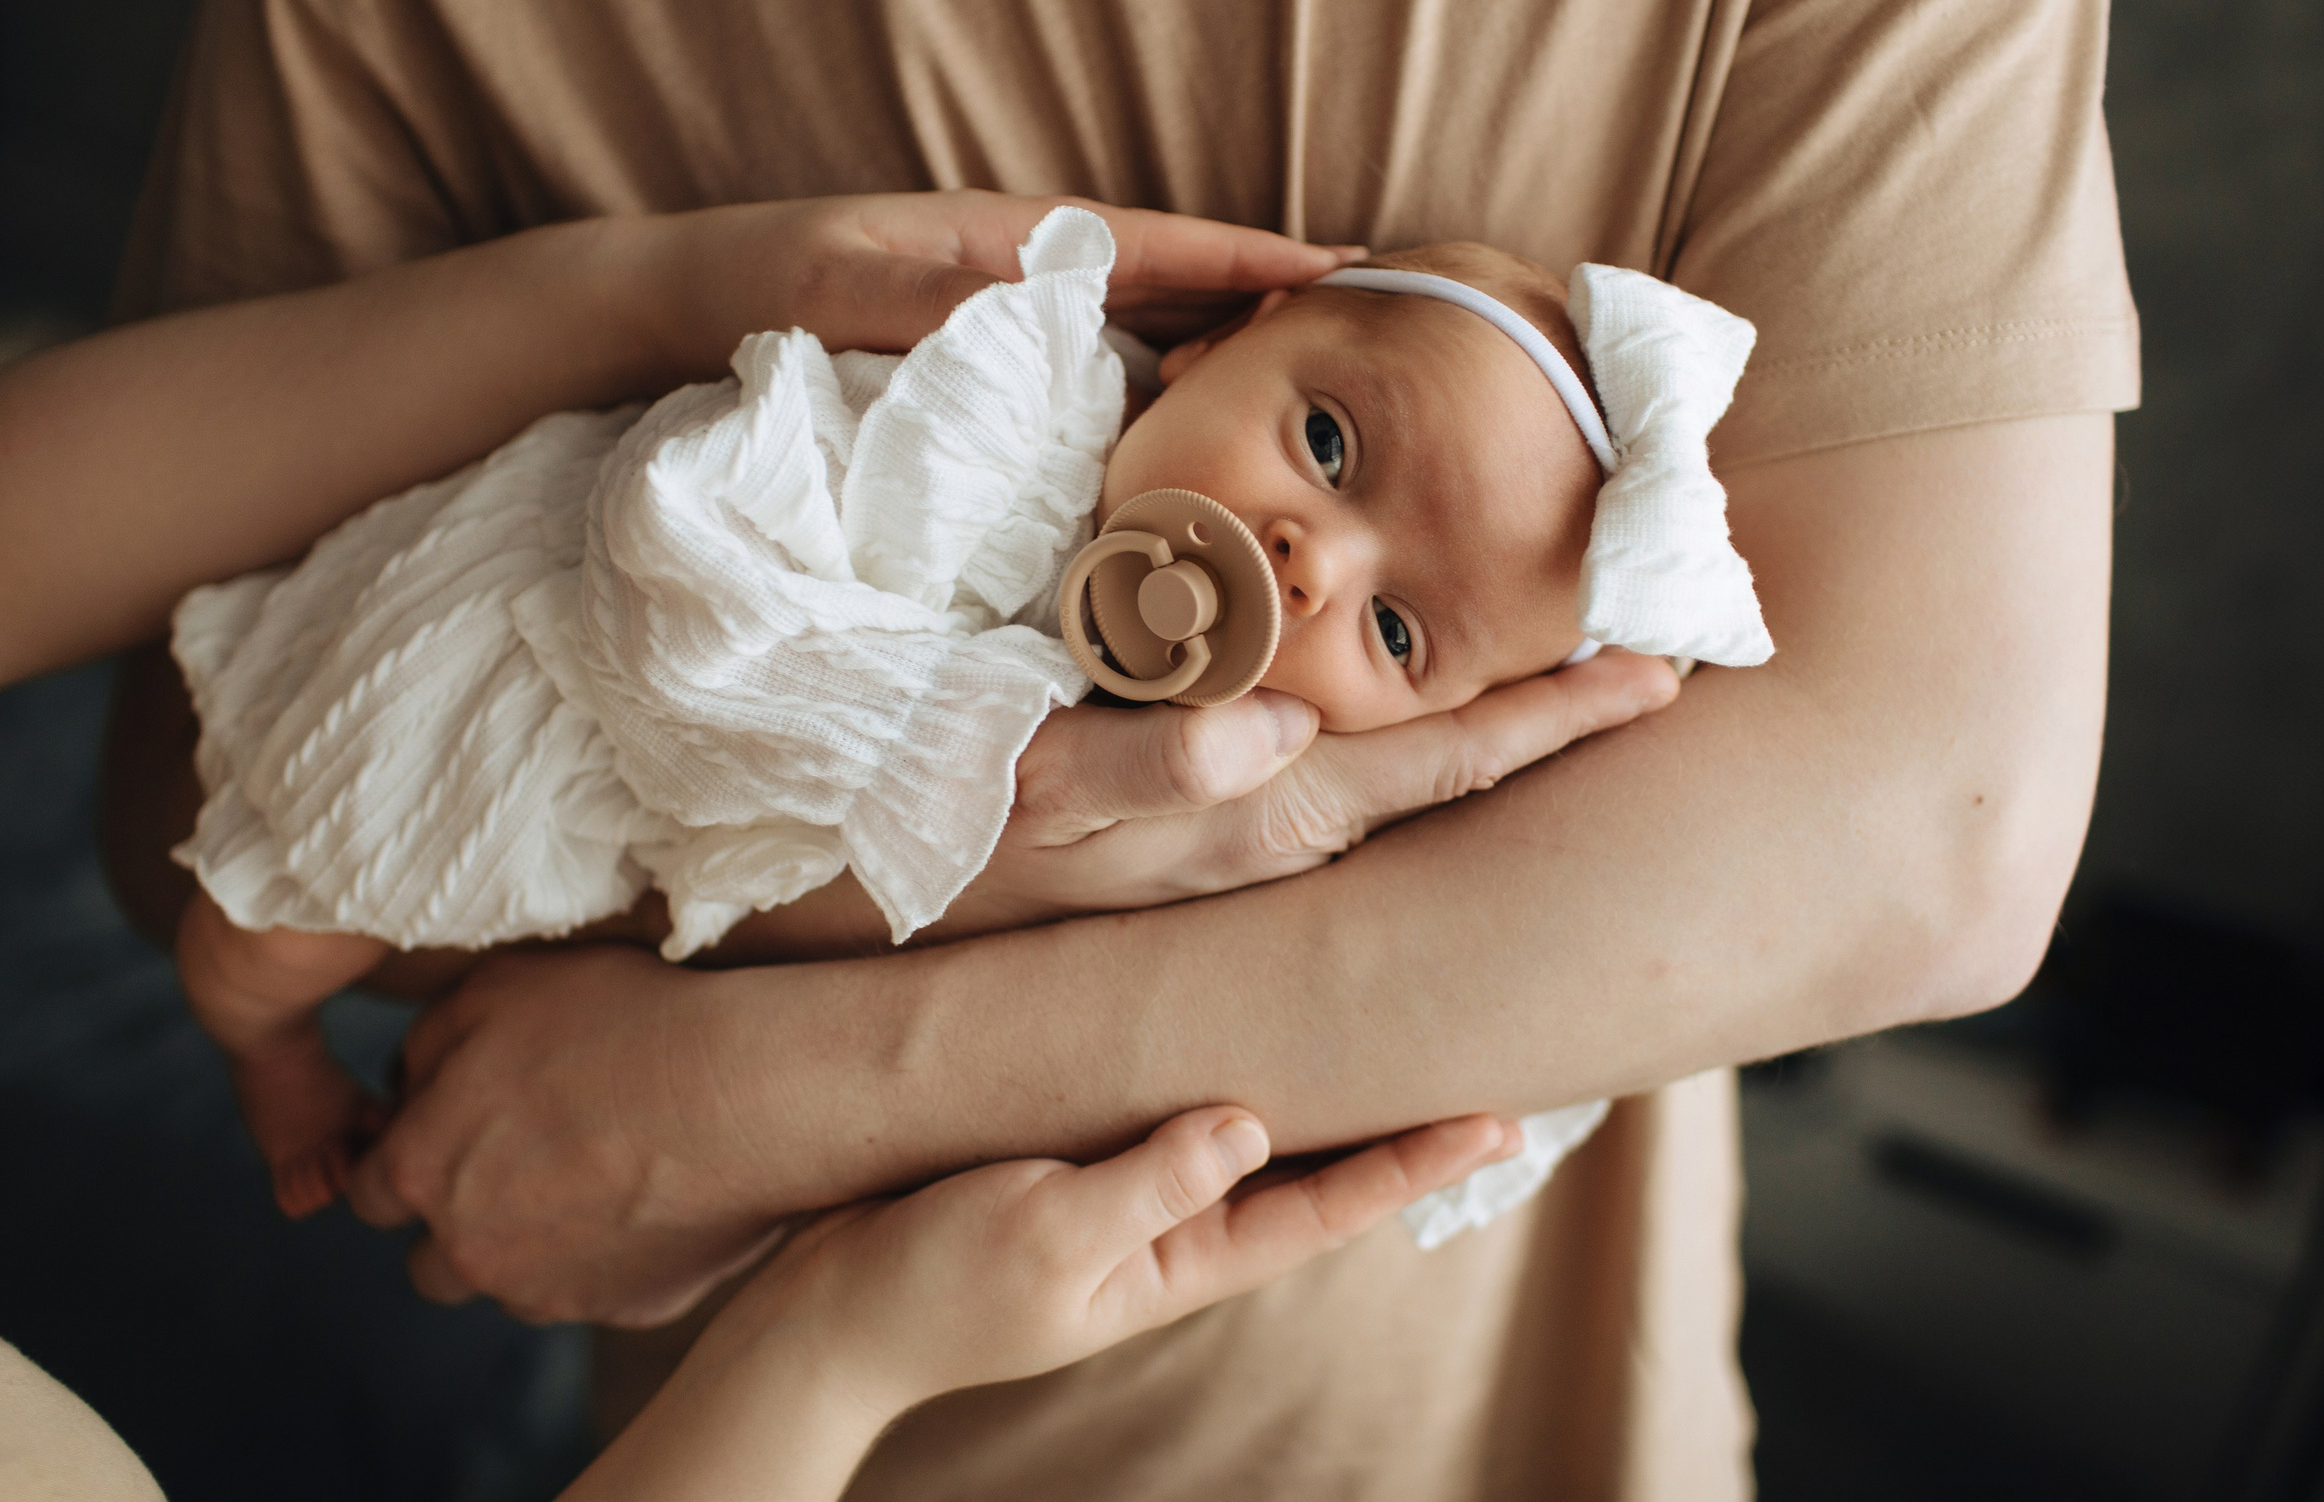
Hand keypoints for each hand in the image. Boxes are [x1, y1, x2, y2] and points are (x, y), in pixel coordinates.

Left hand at [348, 944, 792, 1325]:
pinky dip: (610, 1257)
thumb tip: (406, 1080)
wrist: (742, 1093)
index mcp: (421, 1169)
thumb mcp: (497, 988)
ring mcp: (549, 1292)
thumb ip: (426, 1040)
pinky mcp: (624, 1311)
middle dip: (458, 1221)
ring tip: (592, 1176)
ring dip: (530, 1247)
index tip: (447, 1131)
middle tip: (520, 1161)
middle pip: (431, 1263)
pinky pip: (597, 1293)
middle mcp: (470, 1249)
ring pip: (511, 1285)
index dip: (406, 1155)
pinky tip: (651, 1194)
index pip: (371, 1188)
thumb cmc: (619, 1025)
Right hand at [559, 1109, 1512, 1501]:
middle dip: (1391, 1115)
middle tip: (1477, 1045)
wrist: (824, 1313)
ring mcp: (1126, 1189)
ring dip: (1321, 1082)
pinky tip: (1242, 1010)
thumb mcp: (1044, 1233)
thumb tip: (1251, 1122)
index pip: (1327, 1208)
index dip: (1415, 1161)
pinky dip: (1223, 1058)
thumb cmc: (929, 1285)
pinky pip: (1172, 1101)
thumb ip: (1148, 1179)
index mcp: (1181, 1260)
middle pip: (1309, 1167)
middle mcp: (1172, 1224)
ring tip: (1389, 1015)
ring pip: (1251, 1127)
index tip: (1499, 1115)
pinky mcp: (1074, 1152)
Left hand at [640, 191, 1361, 368]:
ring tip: (1309, 425)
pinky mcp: (977, 408)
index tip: (1350, 273)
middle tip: (1368, 360)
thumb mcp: (833, 290)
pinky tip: (1183, 480)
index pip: (1157, 249)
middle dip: (1265, 322)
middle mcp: (1020, 296)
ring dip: (1218, 382)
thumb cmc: (750, 290)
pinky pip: (1085, 416)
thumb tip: (1041, 325)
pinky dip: (1145, 431)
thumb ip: (927, 306)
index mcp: (1004, 249)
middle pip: (1172, 302)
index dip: (1251, 263)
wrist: (665, 317)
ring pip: (1139, 360)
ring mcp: (1005, 352)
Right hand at [936, 648, 1680, 935]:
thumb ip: (1150, 765)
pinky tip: (1429, 710)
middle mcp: (1280, 837)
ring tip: (1584, 669)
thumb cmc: (954, 847)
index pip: (1447, 761)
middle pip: (1456, 772)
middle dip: (1562, 719)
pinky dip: (1410, 743)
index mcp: (1264, 816)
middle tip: (1669, 654)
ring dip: (1498, 730)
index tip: (1664, 667)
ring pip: (1408, 783)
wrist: (884, 930)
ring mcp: (1249, 840)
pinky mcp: (1210, 832)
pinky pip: (1340, 786)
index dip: (1558, 714)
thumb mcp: (1033, 801)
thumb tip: (1280, 729)